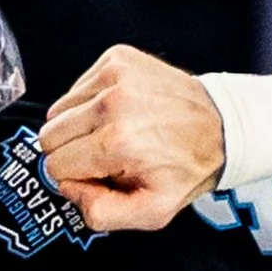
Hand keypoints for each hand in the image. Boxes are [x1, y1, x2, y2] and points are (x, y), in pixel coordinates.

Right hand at [39, 47, 225, 228]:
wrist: (222, 126)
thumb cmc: (186, 169)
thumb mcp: (152, 211)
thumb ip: (100, 213)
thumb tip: (69, 187)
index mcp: (116, 143)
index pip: (55, 165)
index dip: (75, 176)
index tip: (101, 174)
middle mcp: (112, 104)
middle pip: (50, 135)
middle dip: (72, 151)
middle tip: (105, 155)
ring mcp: (114, 75)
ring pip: (59, 110)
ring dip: (80, 125)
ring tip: (115, 132)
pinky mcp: (117, 57)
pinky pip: (77, 86)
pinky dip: (91, 101)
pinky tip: (121, 111)